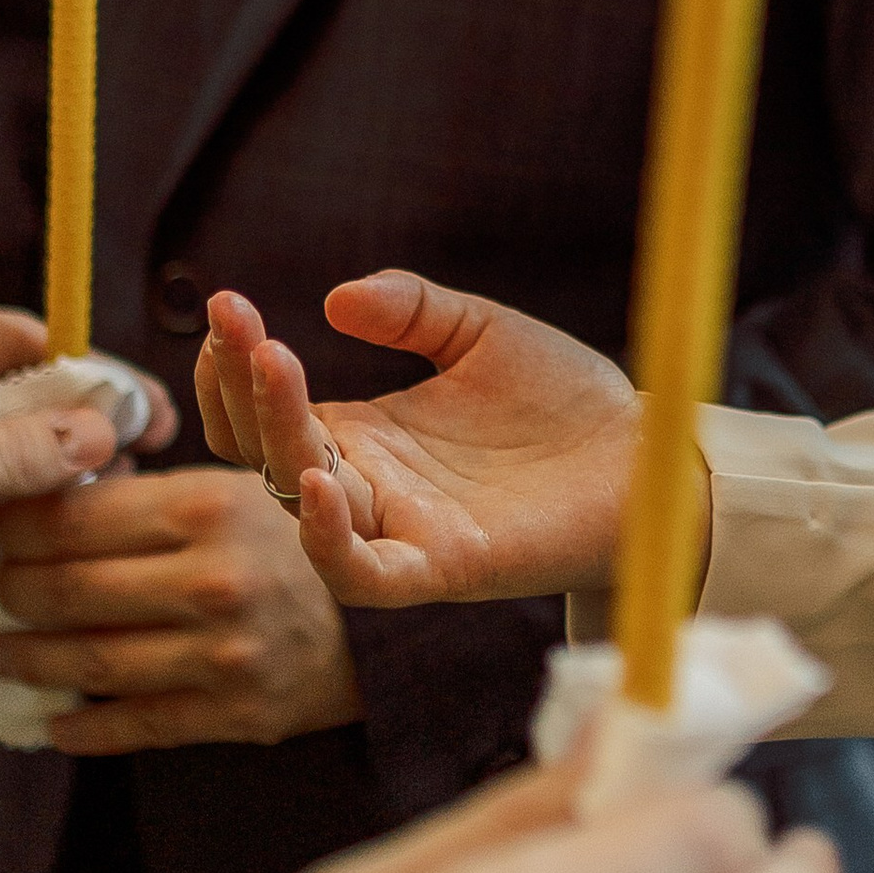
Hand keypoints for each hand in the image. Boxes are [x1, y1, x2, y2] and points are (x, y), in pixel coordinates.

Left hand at [0, 462, 359, 752]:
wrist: (393, 619)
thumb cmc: (302, 541)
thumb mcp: (242, 483)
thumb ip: (157, 486)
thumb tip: (55, 484)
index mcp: (208, 508)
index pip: (73, 518)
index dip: (16, 525)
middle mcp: (211, 581)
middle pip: (66, 590)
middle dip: (12, 591)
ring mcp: (222, 654)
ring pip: (87, 662)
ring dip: (28, 660)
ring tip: (4, 652)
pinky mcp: (234, 714)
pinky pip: (133, 727)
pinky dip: (80, 729)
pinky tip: (53, 721)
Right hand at [197, 278, 642, 611]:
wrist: (645, 456)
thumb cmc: (564, 401)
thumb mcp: (479, 331)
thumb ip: (410, 308)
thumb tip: (336, 299)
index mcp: (364, 433)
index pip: (263, 411)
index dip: (234, 365)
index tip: (228, 305)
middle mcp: (367, 483)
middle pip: (265, 449)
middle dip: (240, 386)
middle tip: (242, 324)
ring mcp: (398, 527)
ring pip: (300, 500)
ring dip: (274, 436)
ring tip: (275, 365)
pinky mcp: (440, 566)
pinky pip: (360, 573)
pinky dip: (327, 538)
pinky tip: (322, 480)